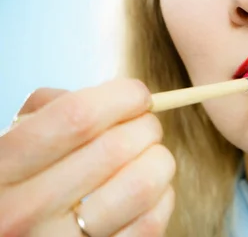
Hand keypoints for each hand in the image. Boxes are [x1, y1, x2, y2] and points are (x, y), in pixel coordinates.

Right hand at [0, 79, 175, 236]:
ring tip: (148, 157)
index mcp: (0, 168)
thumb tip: (116, 97)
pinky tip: (147, 190)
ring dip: (158, 160)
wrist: (9, 234)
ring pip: (142, 185)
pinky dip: (161, 197)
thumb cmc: (14, 185)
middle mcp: (24, 212)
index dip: (122, 97)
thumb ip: (49, 111)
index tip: (138, 95)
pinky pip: (151, 222)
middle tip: (145, 126)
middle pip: (116, 148)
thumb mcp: (10, 144)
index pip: (78, 117)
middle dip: (146, 126)